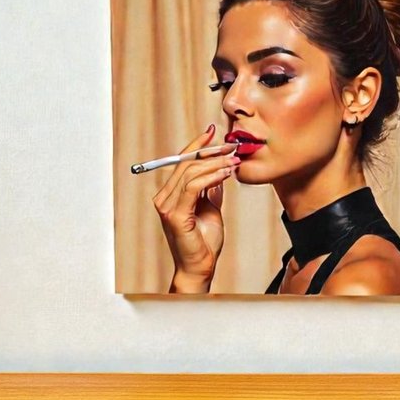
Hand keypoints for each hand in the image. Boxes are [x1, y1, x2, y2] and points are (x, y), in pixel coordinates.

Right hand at [154, 124, 238, 291]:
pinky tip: (226, 173)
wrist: (200, 267)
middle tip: (232, 147)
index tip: (214, 132)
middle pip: (186, 164)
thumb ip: (210, 191)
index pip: (181, 162)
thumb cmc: (204, 243)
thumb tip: (218, 174)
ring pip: (190, 172)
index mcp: (171, 195)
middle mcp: (164, 198)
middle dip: (211, 152)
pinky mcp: (175, 215)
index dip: (197, 145)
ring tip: (234, 160)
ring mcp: (167, 206)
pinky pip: (193, 187)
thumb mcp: (211, 209)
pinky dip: (211, 177)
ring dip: (215, 163)